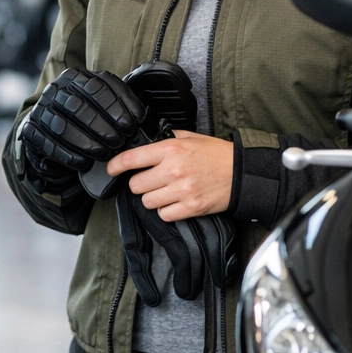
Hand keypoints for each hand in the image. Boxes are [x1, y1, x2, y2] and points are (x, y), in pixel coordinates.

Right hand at [20, 68, 145, 173]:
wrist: (50, 127)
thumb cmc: (84, 115)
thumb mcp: (100, 102)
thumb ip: (117, 104)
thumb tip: (142, 117)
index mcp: (75, 76)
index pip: (98, 86)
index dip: (117, 106)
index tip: (133, 123)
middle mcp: (55, 89)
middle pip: (79, 106)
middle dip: (102, 126)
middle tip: (120, 142)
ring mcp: (40, 109)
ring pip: (63, 126)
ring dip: (86, 142)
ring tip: (104, 154)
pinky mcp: (30, 130)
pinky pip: (49, 144)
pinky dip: (68, 155)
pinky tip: (84, 163)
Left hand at [108, 130, 231, 220]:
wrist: (241, 173)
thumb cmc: (215, 154)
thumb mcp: (190, 137)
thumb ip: (166, 140)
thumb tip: (144, 147)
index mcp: (171, 149)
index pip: (132, 159)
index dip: (116, 165)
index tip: (110, 169)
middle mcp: (173, 170)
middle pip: (136, 185)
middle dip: (141, 184)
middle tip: (152, 181)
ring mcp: (182, 190)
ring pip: (147, 202)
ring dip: (153, 198)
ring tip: (167, 191)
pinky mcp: (190, 207)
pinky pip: (164, 215)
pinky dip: (167, 211)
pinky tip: (176, 202)